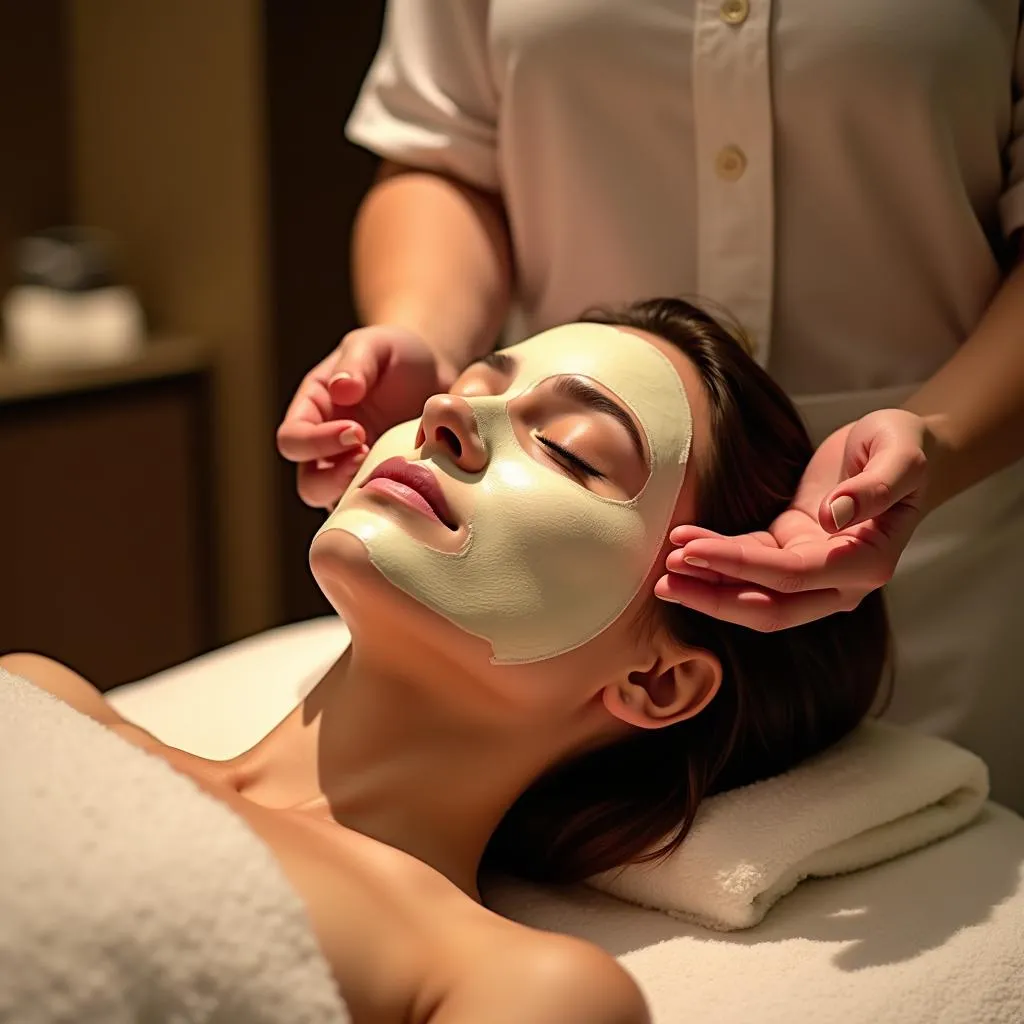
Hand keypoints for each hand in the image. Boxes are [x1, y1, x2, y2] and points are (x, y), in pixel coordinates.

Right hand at [276, 325, 446, 508]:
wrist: (436, 376)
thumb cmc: (398, 356)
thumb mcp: (377, 344)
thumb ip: (358, 362)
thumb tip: (341, 390)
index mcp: (312, 412)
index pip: (293, 440)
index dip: (316, 442)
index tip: (355, 431)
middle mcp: (326, 450)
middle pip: (309, 484)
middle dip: (334, 477)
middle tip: (369, 455)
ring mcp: (354, 473)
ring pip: (341, 506)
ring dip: (361, 496)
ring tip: (391, 472)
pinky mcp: (384, 488)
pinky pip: (377, 511)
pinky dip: (390, 506)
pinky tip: (413, 488)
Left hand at [657, 409, 930, 629]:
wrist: (904, 448)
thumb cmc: (904, 447)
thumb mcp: (900, 454)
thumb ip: (874, 487)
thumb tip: (831, 517)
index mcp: (868, 563)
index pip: (793, 577)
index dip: (740, 567)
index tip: (694, 550)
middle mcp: (842, 581)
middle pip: (769, 607)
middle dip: (715, 598)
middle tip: (665, 581)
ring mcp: (815, 571)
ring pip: (754, 595)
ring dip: (708, 586)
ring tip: (663, 571)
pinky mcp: (793, 552)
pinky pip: (750, 566)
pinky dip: (718, 559)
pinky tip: (684, 545)